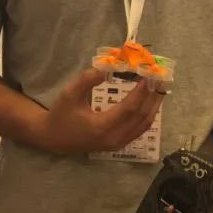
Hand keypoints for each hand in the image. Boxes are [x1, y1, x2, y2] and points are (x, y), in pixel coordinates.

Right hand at [38, 67, 163, 154]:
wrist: (54, 138)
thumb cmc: (61, 114)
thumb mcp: (69, 93)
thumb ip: (86, 80)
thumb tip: (106, 68)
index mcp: (102, 127)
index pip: (129, 108)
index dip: (140, 91)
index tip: (148, 75)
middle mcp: (114, 138)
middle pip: (142, 117)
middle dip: (152, 96)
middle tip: (159, 78)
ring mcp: (118, 144)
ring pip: (144, 125)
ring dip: (153, 105)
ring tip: (159, 87)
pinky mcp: (119, 144)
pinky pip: (139, 129)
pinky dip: (147, 114)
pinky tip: (150, 101)